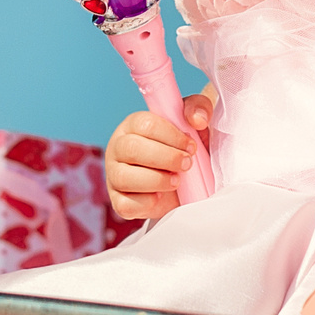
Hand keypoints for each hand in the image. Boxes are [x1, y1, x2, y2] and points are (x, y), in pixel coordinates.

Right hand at [105, 94, 210, 221]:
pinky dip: (146, 203)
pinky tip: (161, 196)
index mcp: (133, 125)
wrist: (186, 185)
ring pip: (124, 177)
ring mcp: (114, 175)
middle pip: (132, 148)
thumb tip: (197, 120)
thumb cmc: (184, 149)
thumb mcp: (195, 126)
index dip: (172, 136)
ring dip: (157, 180)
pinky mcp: (119, 201)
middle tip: (186, 164)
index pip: (146, 124)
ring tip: (177, 181)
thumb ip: (199, 109)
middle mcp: (118, 147)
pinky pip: (125, 205)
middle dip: (166, 158)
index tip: (191, 147)